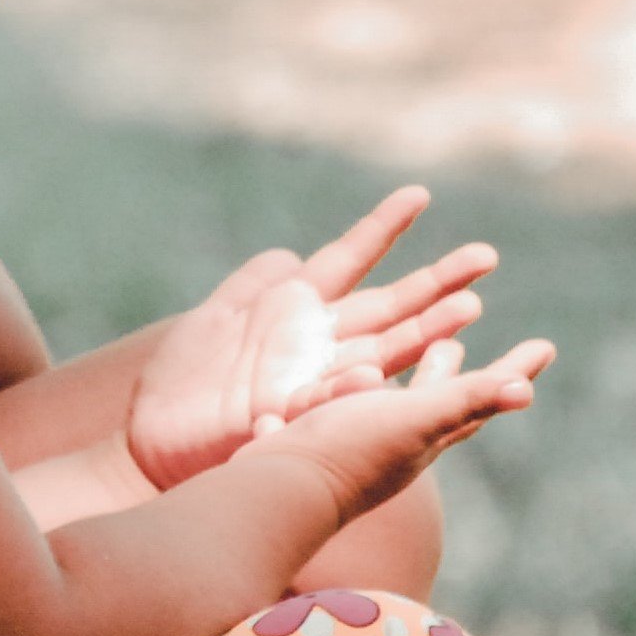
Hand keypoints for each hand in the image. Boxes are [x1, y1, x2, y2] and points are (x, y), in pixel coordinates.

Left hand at [126, 188, 496, 489]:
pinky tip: (380, 371)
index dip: (383, 227)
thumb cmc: (179, 386)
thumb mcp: (214, 318)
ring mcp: (313, 380)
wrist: (149, 442)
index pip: (350, 257)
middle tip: (485, 257)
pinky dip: (355, 385)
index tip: (419, 193)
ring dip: (425, 332)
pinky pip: (330, 397)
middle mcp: (319, 344)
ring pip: (383, 351)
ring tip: (468, 310)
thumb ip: (253, 285)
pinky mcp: (292, 415)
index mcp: (298, 310)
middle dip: (437, 285)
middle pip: (389, 307)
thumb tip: (289, 256)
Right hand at [245, 337, 552, 527]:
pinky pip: (355, 409)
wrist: (277, 494)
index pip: (483, 399)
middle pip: (444, 402)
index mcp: (430, 435)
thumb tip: (525, 391)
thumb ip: (464, 400)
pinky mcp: (326, 444)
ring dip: (418, 375)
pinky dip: (363, 388)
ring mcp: (364, 445)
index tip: (547, 346)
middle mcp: (402, 444)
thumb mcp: (413, 420)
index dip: (514, 373)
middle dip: (460, 374)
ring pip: (401, 403)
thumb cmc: (349, 454)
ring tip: (427, 348)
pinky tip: (355, 380)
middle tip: (466, 343)